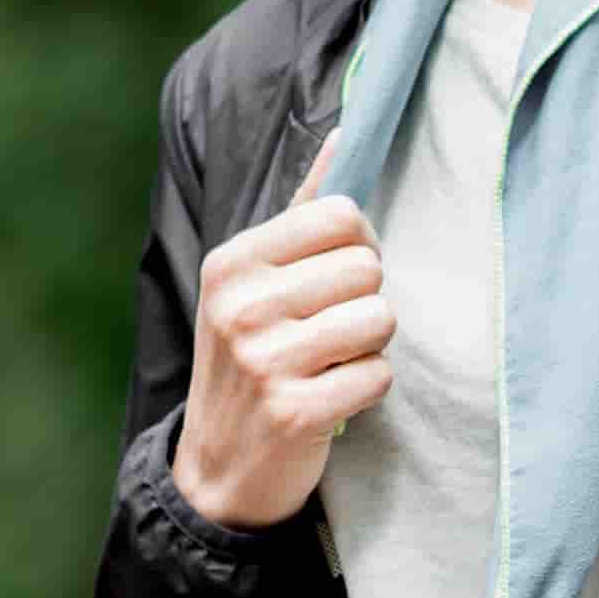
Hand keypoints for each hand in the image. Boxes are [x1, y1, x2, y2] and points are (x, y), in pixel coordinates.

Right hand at [168, 148, 386, 529]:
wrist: (218, 466)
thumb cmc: (249, 356)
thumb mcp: (254, 280)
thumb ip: (303, 209)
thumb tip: (348, 131)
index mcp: (233, 262)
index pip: (341, 215)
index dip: (358, 245)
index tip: (337, 276)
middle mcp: (242, 306)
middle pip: (368, 268)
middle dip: (365, 300)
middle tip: (332, 329)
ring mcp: (265, 361)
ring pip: (380, 319)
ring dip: (370, 346)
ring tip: (331, 362)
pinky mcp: (295, 412)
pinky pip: (379, 375)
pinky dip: (367, 388)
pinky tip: (332, 398)